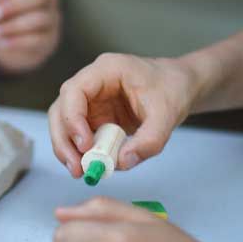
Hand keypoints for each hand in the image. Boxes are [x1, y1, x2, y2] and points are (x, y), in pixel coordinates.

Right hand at [49, 53, 195, 177]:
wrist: (180, 86)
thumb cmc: (173, 89)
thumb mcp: (168, 114)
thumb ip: (149, 140)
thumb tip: (122, 162)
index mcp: (107, 70)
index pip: (74, 91)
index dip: (73, 118)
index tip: (85, 145)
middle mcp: (92, 83)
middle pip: (62, 109)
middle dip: (65, 140)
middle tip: (77, 167)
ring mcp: (91, 100)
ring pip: (65, 123)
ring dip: (68, 148)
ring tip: (81, 171)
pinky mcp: (95, 116)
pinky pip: (80, 135)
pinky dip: (81, 152)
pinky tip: (91, 166)